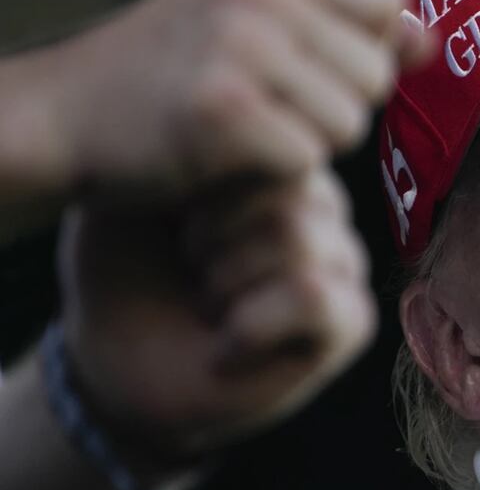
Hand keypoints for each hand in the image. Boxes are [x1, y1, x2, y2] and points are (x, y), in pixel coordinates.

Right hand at [33, 0, 430, 201]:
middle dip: (338, 105)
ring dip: (310, 142)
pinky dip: (278, 171)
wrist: (70, 113)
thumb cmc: (170, 71)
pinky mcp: (223, 110)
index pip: (387, 4)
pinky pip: (309, 158)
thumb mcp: (254, 19)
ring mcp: (240, 45)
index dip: (368, 50)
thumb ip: (342, 23)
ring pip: (350, 121)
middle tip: (274, 108)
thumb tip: (425, 40)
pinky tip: (233, 154)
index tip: (319, 71)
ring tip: (254, 128)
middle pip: (376, 73)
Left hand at [56, 167, 373, 466]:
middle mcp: (322, 207)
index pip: (271, 138)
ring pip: (299, 238)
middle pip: (286, 188)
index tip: (174, 224)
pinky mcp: (352, 321)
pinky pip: (313, 295)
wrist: (116, 363)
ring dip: (227, 282)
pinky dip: (254, 324)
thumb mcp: (139, 191)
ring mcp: (344, 262)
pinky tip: (230, 342)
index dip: (208, 188)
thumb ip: (194, 146)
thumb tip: (252, 126)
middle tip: (192, 272)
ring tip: (210, 307)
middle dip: (213, 237)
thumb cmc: (126, 272)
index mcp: (278, 165)